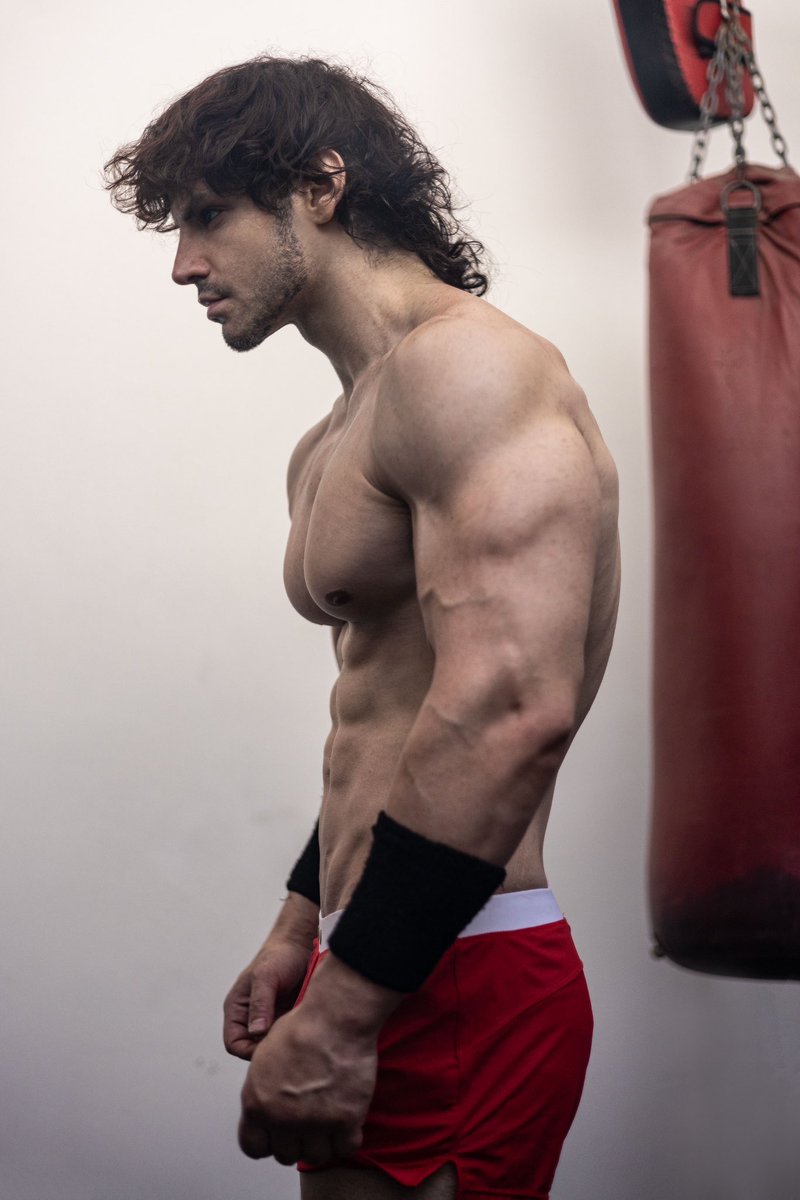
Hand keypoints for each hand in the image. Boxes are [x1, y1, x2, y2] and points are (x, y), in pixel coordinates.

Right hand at [223, 935, 312, 1060]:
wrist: (302, 945)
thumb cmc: (279, 956)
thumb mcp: (266, 976)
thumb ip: (260, 1003)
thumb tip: (256, 1032)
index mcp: (238, 1010)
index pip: (234, 1044)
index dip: (247, 1051)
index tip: (269, 1047)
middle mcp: (252, 1019)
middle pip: (255, 1049)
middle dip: (270, 1050)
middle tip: (288, 1042)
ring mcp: (271, 1021)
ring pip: (274, 1045)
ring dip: (285, 1043)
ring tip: (298, 1032)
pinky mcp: (288, 1020)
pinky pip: (289, 1037)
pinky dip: (297, 1035)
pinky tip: (307, 1028)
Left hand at [238, 1001, 378, 1165]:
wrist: (334, 1017)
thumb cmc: (302, 1027)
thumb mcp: (264, 1057)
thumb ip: (261, 1090)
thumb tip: (265, 1108)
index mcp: (256, 1103)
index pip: (253, 1147)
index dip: (267, 1142)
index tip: (279, 1134)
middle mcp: (282, 1118)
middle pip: (286, 1155)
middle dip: (296, 1140)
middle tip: (308, 1122)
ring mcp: (314, 1122)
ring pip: (316, 1156)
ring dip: (322, 1143)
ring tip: (328, 1123)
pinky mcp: (346, 1119)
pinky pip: (346, 1149)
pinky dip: (347, 1139)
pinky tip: (347, 1122)